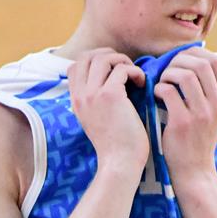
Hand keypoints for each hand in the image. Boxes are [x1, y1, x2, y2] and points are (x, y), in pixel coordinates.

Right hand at [67, 48, 149, 177]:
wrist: (120, 162)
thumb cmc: (115, 144)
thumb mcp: (96, 119)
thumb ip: (95, 100)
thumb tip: (110, 78)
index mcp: (75, 100)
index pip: (75, 65)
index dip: (94, 59)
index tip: (112, 69)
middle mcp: (80, 95)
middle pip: (87, 56)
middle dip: (109, 55)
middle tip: (125, 67)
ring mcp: (93, 94)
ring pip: (104, 58)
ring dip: (123, 61)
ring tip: (134, 76)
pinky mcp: (111, 95)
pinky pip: (122, 69)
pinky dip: (135, 71)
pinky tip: (142, 84)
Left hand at [152, 47, 216, 181]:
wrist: (194, 171)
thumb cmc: (197, 139)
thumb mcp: (212, 115)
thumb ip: (208, 92)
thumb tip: (193, 62)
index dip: (197, 53)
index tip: (182, 59)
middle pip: (201, 63)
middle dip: (179, 61)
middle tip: (167, 70)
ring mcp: (201, 114)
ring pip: (185, 75)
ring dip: (167, 73)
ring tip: (161, 82)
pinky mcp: (182, 123)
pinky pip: (168, 92)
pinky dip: (158, 89)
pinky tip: (156, 96)